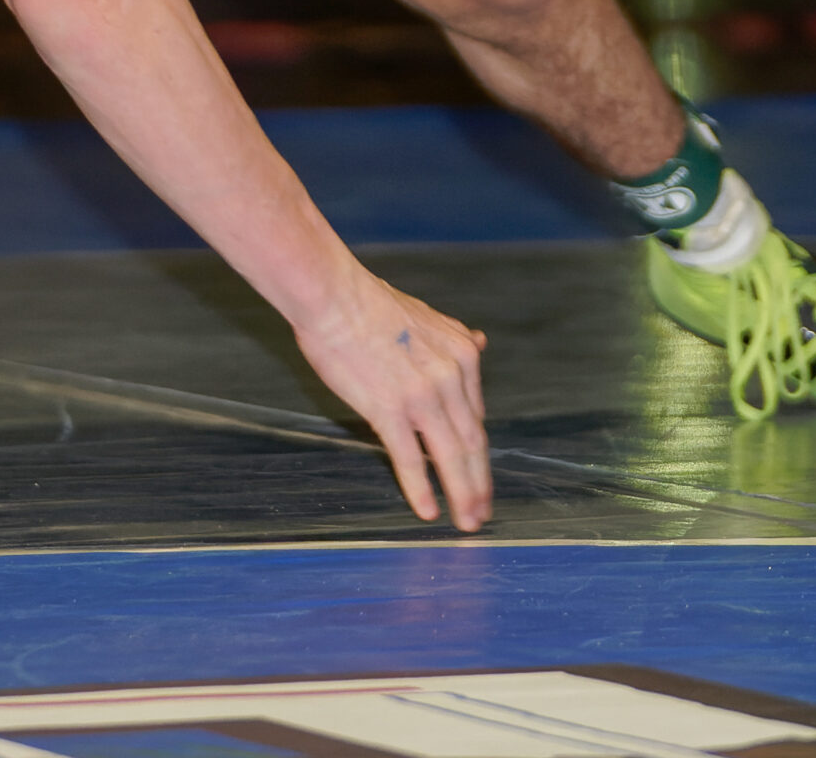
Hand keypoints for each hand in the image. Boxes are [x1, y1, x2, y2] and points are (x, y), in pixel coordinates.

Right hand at [294, 267, 489, 529]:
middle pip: (473, 442)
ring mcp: (422, 396)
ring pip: (451, 457)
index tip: (478, 472)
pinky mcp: (390, 410)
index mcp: (462, 354)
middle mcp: (450, 377)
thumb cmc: (368, 302)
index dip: (478, 450)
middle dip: (480, 483)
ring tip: (467, 521)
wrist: (332, 294)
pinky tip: (428, 511)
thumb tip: (481, 341)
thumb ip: (454, 337)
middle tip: (483, 513)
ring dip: (463, 495)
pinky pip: (410, 459)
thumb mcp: (427, 316)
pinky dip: (421, 489)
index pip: (475, 413)